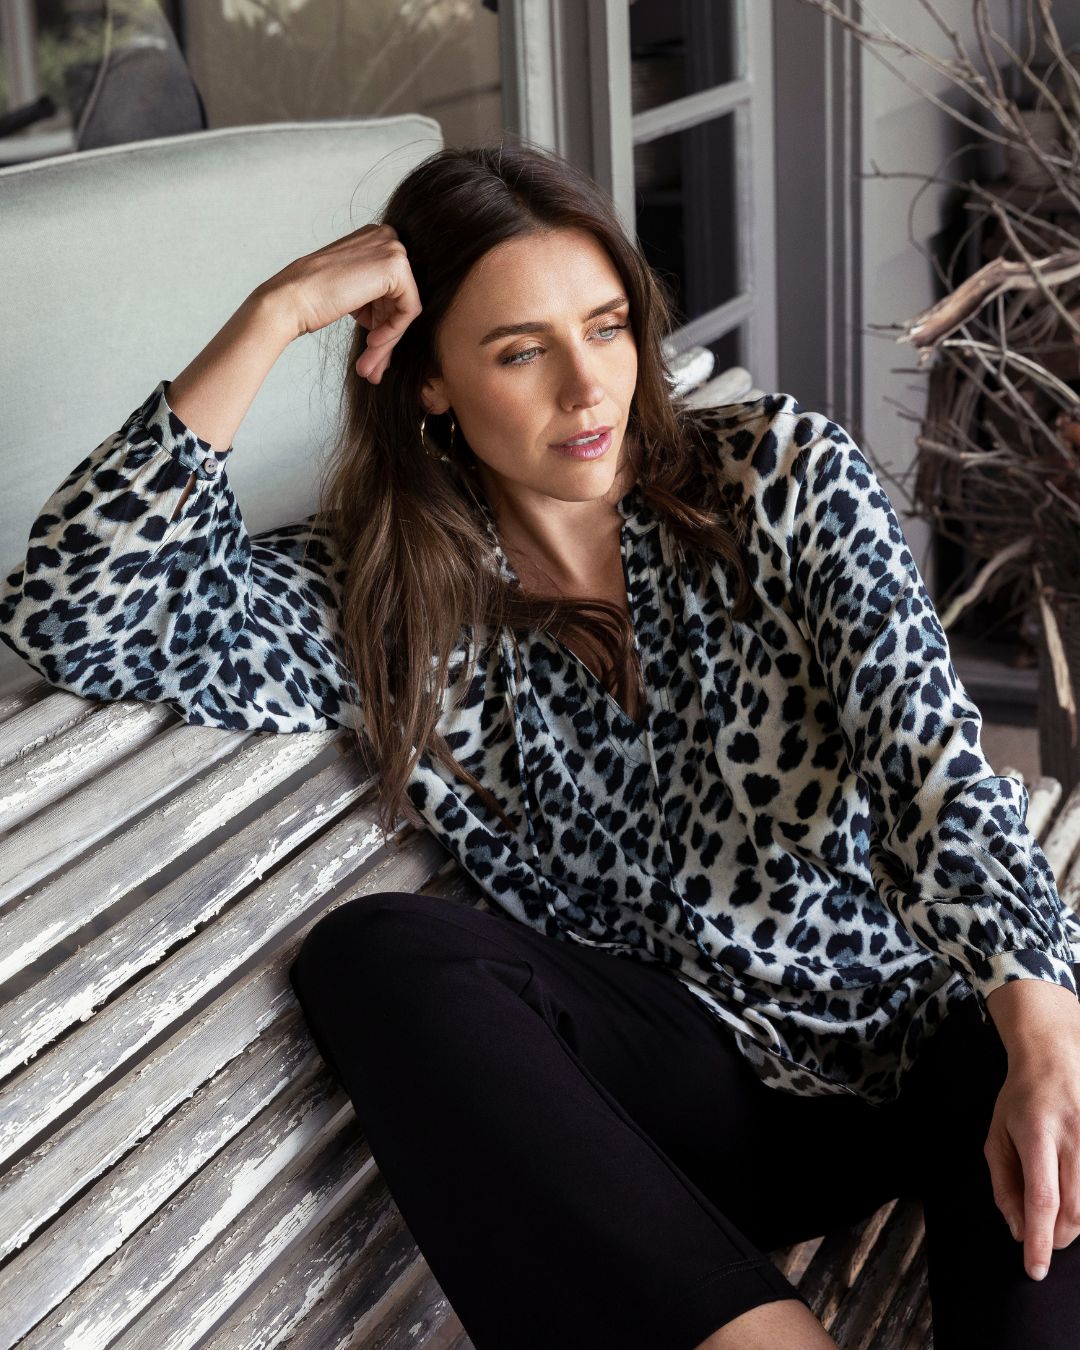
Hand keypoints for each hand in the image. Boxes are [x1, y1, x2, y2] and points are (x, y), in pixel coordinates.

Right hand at [257, 223, 422, 382]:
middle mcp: (386, 236)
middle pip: (400, 298)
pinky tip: (371, 344)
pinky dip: (392, 333)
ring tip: (369, 366)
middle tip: (372, 366)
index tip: (369, 346)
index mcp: (374, 238)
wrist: (290, 299)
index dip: (382, 321)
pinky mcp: (396, 267)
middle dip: (386, 335)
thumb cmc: (311, 300)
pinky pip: (408, 310)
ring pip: (404, 308)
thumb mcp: (351, 292)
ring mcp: (392, 248)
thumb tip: (394, 323)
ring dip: (386, 342)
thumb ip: (374, 297)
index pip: (392, 287)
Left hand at [983, 1000, 1079, 1280]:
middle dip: (1057, 1238)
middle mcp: (1072, 1139)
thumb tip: (1019, 1231)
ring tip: (1056, 1215)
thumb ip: (1004, 1185)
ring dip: (1074, 1226)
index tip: (1034, 1270)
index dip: (1040, 1240)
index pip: (1042, 1199)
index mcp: (1037, 1135)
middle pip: (1074, 1211)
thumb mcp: (996, 1137)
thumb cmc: (1019, 1101)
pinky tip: (1071, 1199)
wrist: (1053, 1059)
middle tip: (1042, 1238)